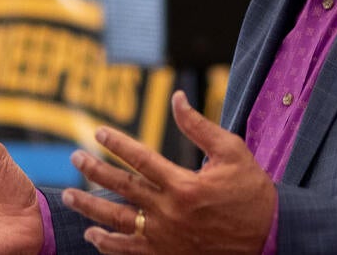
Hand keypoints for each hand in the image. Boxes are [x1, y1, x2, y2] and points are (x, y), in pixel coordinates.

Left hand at [62, 90, 274, 253]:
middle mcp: (169, 211)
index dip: (117, 144)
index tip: (98, 132)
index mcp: (183, 184)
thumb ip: (199, 126)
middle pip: (121, 188)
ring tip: (68, 195)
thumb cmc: (251, 193)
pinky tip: (91, 235)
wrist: (268, 239)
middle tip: (75, 158)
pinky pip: (128, 251)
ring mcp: (164, 237)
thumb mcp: (232, 152)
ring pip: (117, 220)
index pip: (140, 159)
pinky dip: (107, 245)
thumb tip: (176, 98)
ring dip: (90, 207)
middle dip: (94, 171)